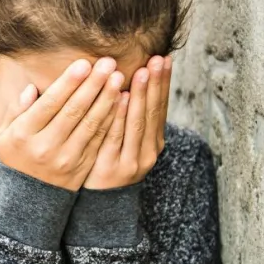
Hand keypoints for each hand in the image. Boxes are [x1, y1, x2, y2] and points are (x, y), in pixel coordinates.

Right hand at [0, 58, 124, 190]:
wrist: (29, 196)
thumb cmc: (18, 154)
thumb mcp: (7, 132)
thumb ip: (17, 109)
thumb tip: (32, 88)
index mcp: (24, 134)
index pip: (50, 103)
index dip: (69, 83)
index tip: (84, 63)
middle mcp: (46, 146)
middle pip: (74, 111)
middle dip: (93, 85)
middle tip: (108, 63)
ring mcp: (66, 158)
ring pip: (91, 124)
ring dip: (106, 99)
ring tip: (118, 77)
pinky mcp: (83, 166)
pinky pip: (100, 139)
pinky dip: (111, 119)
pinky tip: (120, 102)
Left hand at [84, 55, 171, 189]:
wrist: (98, 204)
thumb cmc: (108, 164)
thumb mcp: (125, 142)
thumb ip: (129, 116)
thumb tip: (131, 80)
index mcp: (153, 142)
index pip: (160, 107)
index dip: (163, 83)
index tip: (164, 58)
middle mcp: (148, 151)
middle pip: (153, 112)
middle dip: (155, 84)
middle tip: (157, 59)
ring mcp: (132, 161)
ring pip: (137, 123)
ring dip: (141, 96)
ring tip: (142, 72)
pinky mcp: (113, 168)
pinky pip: (116, 137)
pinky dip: (120, 117)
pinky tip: (121, 98)